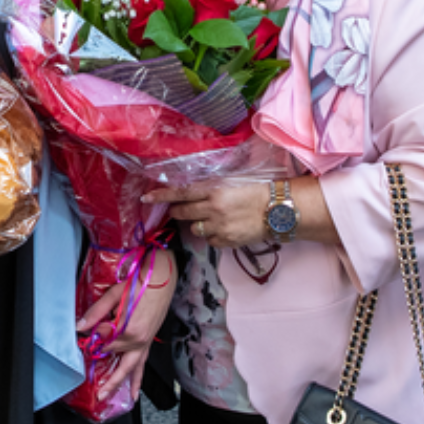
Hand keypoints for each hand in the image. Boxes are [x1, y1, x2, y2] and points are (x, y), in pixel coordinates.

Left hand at [78, 249, 176, 395]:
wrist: (163, 279)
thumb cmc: (141, 283)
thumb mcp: (115, 294)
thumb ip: (97, 312)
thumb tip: (81, 326)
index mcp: (128, 329)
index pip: (103, 342)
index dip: (91, 340)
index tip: (82, 337)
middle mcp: (137, 340)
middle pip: (116, 361)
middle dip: (107, 378)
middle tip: (97, 394)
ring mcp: (144, 343)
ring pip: (130, 368)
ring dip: (119, 383)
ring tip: (108, 397)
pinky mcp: (148, 342)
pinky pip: (142, 365)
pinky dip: (137, 380)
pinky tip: (134, 392)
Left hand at [143, 180, 269, 249]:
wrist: (277, 210)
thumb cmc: (257, 191)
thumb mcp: (232, 182)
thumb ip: (211, 188)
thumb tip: (191, 192)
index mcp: (214, 190)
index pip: (181, 193)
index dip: (162, 195)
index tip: (146, 197)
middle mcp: (213, 209)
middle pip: (183, 213)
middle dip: (177, 211)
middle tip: (178, 210)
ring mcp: (219, 227)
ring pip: (194, 229)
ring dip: (198, 224)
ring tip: (212, 219)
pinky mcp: (226, 241)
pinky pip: (209, 241)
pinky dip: (212, 236)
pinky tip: (224, 229)